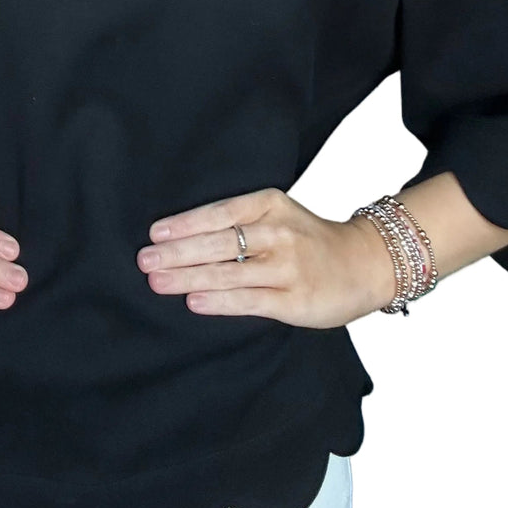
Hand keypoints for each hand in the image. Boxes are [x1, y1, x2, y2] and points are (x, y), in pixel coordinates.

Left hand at [136, 187, 395, 327]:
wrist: (363, 263)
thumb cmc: (309, 239)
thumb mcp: (278, 215)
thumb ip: (239, 222)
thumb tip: (181, 237)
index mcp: (270, 205)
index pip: (220, 212)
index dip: (185, 223)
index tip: (154, 234)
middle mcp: (279, 233)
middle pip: (219, 242)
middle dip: (177, 252)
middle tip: (143, 260)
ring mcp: (288, 267)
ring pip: (228, 272)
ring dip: (188, 278)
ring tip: (157, 281)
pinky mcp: (294, 300)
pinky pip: (248, 300)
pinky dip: (219, 301)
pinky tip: (194, 302)